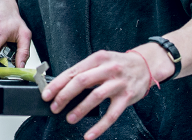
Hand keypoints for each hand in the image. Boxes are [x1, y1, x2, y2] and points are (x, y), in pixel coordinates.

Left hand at [40, 49, 157, 139]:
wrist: (145, 66)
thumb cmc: (118, 64)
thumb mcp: (101, 61)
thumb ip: (84, 71)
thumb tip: (62, 86)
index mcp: (97, 58)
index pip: (73, 71)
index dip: (57, 84)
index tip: (46, 94)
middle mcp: (108, 69)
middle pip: (81, 82)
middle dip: (64, 96)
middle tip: (55, 106)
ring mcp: (118, 83)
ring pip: (95, 97)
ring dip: (79, 110)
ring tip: (69, 118)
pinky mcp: (127, 97)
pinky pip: (112, 115)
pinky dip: (99, 126)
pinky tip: (89, 134)